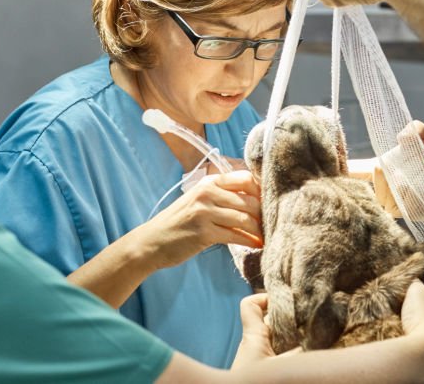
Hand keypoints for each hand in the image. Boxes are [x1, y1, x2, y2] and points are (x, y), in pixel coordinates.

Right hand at [138, 171, 262, 269]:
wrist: (152, 242)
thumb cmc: (179, 221)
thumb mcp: (199, 200)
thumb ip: (222, 195)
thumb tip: (256, 199)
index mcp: (209, 182)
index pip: (246, 179)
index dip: (262, 191)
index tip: (269, 202)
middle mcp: (207, 194)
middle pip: (249, 200)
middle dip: (263, 214)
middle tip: (271, 223)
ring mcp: (205, 213)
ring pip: (245, 219)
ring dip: (259, 229)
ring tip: (266, 235)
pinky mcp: (204, 233)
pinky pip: (235, 236)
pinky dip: (250, 241)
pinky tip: (257, 245)